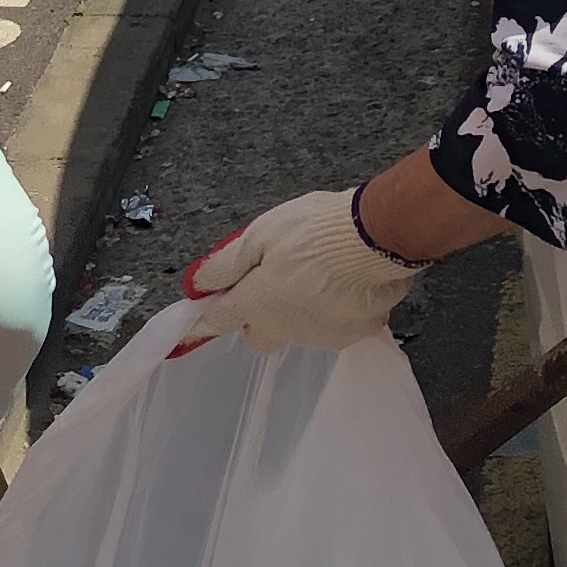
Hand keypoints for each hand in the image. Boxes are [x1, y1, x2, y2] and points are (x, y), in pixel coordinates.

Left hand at [179, 186, 422, 353]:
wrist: (376, 238)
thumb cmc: (314, 230)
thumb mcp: (260, 235)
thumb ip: (226, 264)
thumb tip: (197, 284)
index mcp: (256, 304)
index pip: (218, 320)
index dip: (202, 322)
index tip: (191, 327)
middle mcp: (284, 329)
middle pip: (261, 335)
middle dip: (262, 317)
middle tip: (275, 283)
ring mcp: (320, 336)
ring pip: (299, 331)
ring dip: (301, 311)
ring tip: (319, 274)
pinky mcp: (353, 334)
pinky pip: (334, 327)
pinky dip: (334, 311)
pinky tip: (346, 283)